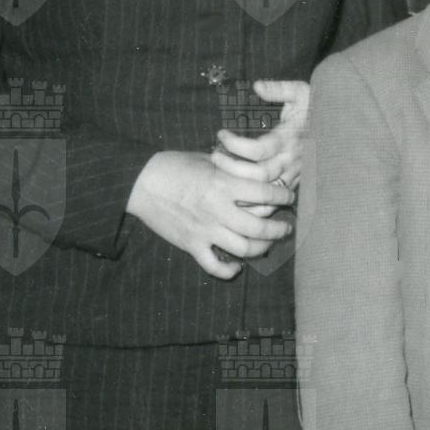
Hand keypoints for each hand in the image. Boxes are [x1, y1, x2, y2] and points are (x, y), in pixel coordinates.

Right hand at [126, 151, 294, 279]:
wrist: (140, 181)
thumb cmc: (175, 165)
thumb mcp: (209, 160)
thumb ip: (234, 169)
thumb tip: (262, 170)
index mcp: (224, 184)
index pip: (267, 194)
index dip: (283, 197)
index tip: (289, 198)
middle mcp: (218, 210)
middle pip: (260, 228)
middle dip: (279, 230)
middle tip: (286, 228)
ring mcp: (205, 230)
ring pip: (244, 249)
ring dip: (261, 249)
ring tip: (267, 244)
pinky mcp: (191, 244)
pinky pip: (213, 266)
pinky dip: (228, 270)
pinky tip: (236, 267)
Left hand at [213, 78, 310, 190]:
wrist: (343, 125)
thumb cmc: (318, 106)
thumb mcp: (301, 91)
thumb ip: (279, 89)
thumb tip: (257, 86)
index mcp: (291, 138)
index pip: (258, 150)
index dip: (235, 145)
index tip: (221, 133)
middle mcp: (293, 159)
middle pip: (258, 175)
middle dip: (232, 167)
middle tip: (213, 154)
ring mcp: (296, 173)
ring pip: (265, 189)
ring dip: (240, 182)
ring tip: (223, 169)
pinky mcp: (296, 181)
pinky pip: (274, 195)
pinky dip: (255, 195)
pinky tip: (239, 186)